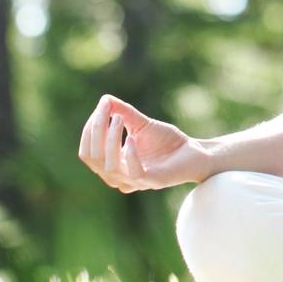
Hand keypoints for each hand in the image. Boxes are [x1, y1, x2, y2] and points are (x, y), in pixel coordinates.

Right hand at [77, 94, 212, 191]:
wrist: (194, 152)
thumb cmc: (166, 140)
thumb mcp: (140, 124)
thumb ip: (122, 113)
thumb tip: (104, 99)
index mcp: (111, 166)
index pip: (88, 152)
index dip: (90, 130)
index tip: (102, 106)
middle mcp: (119, 178)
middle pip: (94, 158)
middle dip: (97, 130)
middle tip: (107, 109)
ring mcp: (135, 182)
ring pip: (110, 166)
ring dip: (111, 139)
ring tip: (119, 118)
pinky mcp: (153, 182)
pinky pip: (134, 173)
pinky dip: (130, 154)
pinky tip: (132, 137)